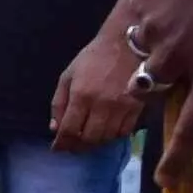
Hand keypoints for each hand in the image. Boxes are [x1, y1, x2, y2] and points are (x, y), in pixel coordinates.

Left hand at [50, 27, 148, 152]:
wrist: (128, 44)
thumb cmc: (94, 57)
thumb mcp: (68, 75)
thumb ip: (59, 102)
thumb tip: (55, 128)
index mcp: (81, 95)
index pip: (69, 130)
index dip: (62, 143)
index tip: (57, 148)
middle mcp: (102, 105)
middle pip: (89, 139)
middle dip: (77, 146)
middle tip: (72, 147)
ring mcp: (122, 108)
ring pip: (107, 138)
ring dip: (95, 143)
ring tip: (88, 140)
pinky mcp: (138, 108)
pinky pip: (124, 132)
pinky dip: (113, 136)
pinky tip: (107, 132)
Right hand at [107, 0, 192, 161]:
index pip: (188, 130)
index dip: (174, 161)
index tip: (164, 180)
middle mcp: (180, 57)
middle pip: (151, 91)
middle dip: (157, 83)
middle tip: (175, 59)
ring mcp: (156, 29)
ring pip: (145, 54)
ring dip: (160, 45)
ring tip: (188, 13)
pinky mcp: (142, 3)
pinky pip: (141, 21)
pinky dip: (156, 15)